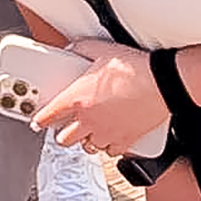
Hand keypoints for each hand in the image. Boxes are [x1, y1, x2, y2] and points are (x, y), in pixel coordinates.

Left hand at [33, 39, 165, 157]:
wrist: (163, 83)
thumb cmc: (135, 68)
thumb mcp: (101, 50)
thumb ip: (82, 49)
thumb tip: (73, 49)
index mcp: (77, 100)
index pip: (48, 116)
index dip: (39, 120)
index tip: (37, 122)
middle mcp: (89, 120)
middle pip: (64, 139)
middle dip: (62, 134)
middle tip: (65, 126)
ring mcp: (107, 133)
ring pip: (87, 147)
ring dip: (86, 140)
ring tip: (89, 131)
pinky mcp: (125, 140)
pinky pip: (111, 151)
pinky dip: (108, 146)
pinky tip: (110, 137)